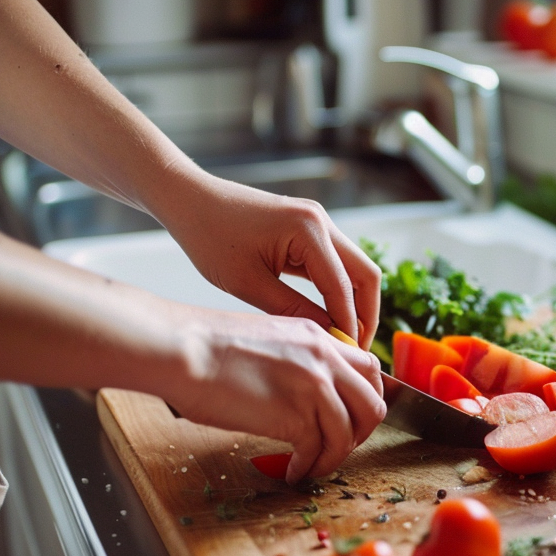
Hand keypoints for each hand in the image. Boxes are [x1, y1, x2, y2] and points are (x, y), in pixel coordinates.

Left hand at [157, 176, 380, 348]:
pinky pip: (335, 264)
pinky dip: (337, 291)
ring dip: (354, 303)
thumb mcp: (248, 283)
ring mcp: (318, 223)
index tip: (346, 355)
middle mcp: (321, 222)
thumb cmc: (210, 237)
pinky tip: (328, 317)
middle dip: (366, 314)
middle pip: (366, 274)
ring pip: (354, 269)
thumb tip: (327, 336)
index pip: (343, 287)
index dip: (349, 325)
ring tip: (344, 338)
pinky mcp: (308, 230)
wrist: (190, 200)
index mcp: (308, 230)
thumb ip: (292, 308)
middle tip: (355, 350)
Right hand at [161, 309, 384, 481]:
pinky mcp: (295, 417)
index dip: (364, 397)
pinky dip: (307, 467)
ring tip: (311, 465)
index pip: (368, 368)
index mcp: (318, 336)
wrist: (181, 349)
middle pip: (373, 403)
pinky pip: (317, 452)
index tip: (349, 416)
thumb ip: (297, 359)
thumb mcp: (269, 337)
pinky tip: (291, 471)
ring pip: (349, 433)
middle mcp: (325, 358)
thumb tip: (303, 391)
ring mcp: (314, 387)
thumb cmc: (207, 345)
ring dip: (333, 457)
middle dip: (360, 432)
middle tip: (338, 446)